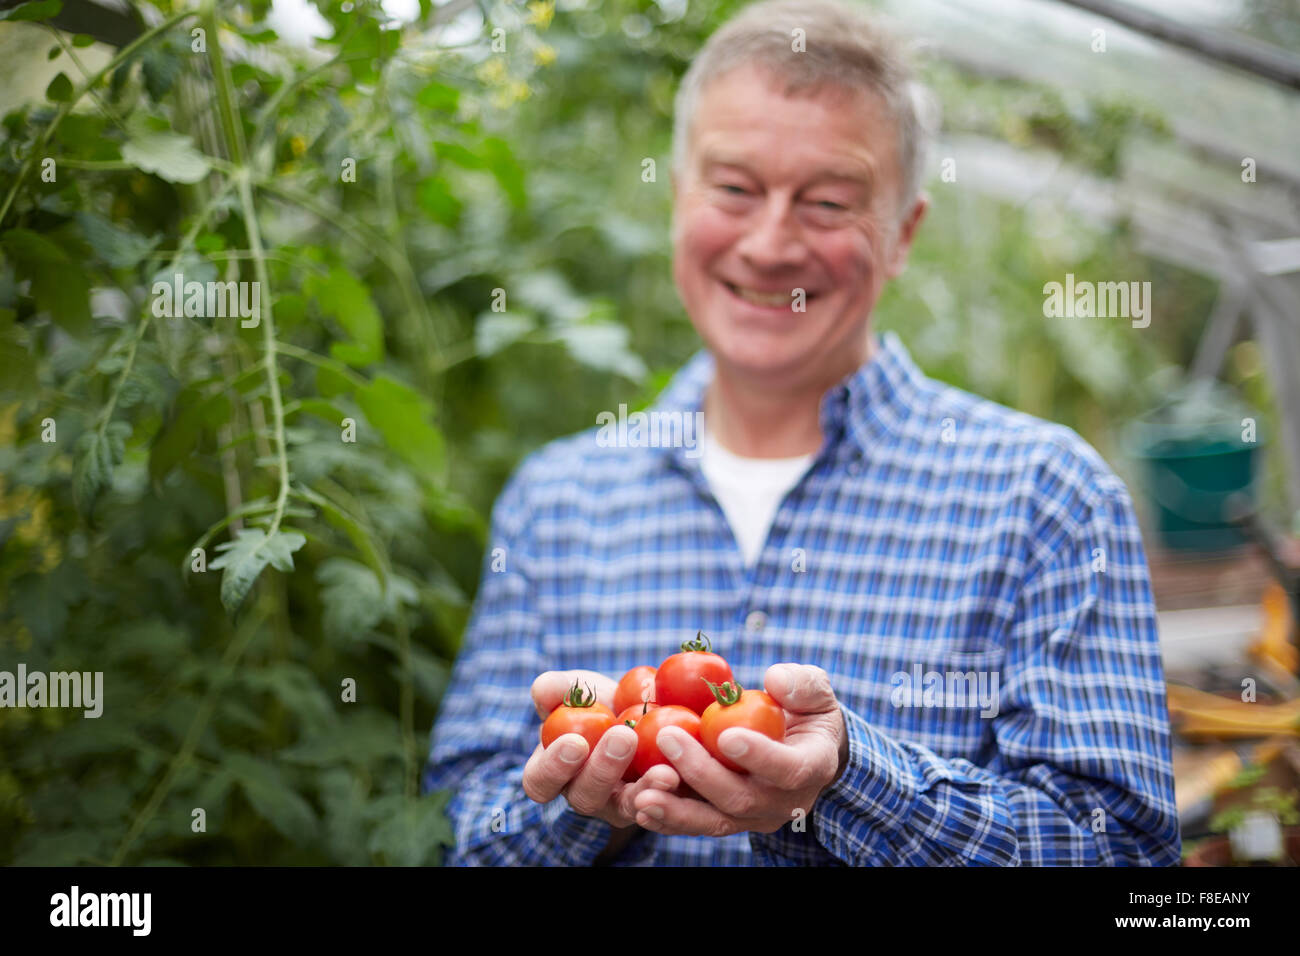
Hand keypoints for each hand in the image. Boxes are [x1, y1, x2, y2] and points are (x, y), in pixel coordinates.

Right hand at [522, 669, 680, 827]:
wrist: (637, 709)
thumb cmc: (594, 701)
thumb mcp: (574, 689)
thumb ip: (556, 689)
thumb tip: (545, 689)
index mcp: (552, 772)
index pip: (540, 782)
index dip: (554, 768)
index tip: (575, 742)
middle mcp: (583, 795)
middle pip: (585, 797)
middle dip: (604, 770)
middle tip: (624, 737)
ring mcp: (619, 805)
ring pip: (628, 808)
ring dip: (646, 789)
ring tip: (665, 771)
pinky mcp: (655, 803)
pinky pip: (664, 806)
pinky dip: (675, 793)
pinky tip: (686, 774)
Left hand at [631, 663, 847, 836]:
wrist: (798, 745)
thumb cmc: (805, 710)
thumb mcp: (815, 690)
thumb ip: (803, 684)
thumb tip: (775, 681)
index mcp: (811, 768)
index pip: (788, 769)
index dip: (759, 756)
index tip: (727, 735)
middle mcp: (783, 802)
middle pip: (741, 799)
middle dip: (701, 772)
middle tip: (667, 738)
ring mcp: (753, 816)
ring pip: (714, 821)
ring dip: (676, 810)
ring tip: (642, 795)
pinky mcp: (726, 818)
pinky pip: (695, 823)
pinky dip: (667, 818)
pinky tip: (638, 805)